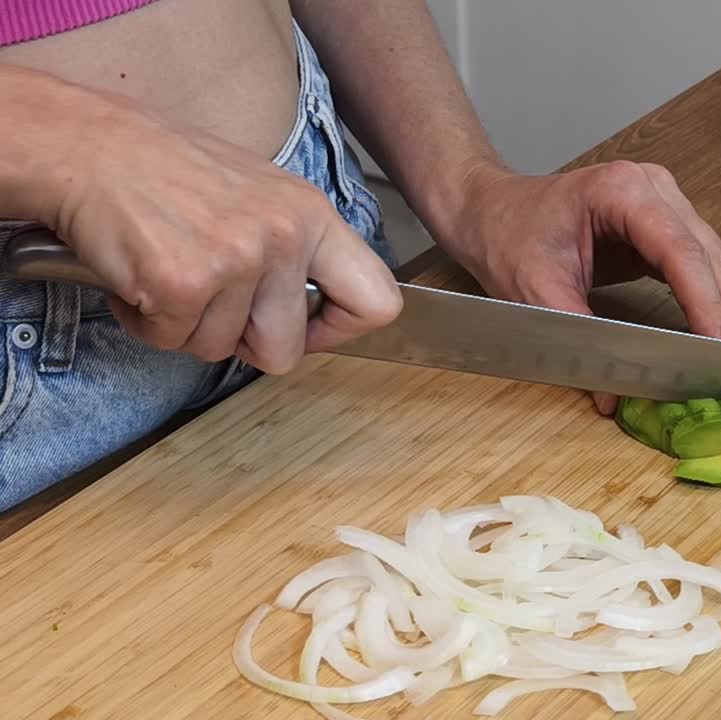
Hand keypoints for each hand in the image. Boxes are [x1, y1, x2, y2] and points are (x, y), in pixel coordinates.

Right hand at [41, 90, 401, 373]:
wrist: (86, 146)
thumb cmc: (167, 170)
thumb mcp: (260, 195)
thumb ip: (297, 254)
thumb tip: (320, 318)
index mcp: (312, 216)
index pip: (378, 301)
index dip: (341, 331)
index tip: (307, 328)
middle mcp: (284, 237)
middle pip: (288, 351)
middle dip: (244, 343)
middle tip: (212, 303)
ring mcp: (235, 259)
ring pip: (221, 350)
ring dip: (186, 326)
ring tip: (169, 271)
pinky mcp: (182, 282)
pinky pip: (171, 341)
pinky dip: (146, 322)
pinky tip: (140, 275)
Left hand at [439, 160, 720, 414]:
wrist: (491, 210)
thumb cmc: (507, 237)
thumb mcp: (533, 290)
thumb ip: (578, 340)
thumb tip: (616, 401)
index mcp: (624, 191)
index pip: (681, 252)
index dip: (707, 305)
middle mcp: (656, 190)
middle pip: (711, 257)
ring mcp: (667, 205)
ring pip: (718, 263)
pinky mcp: (667, 227)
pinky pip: (704, 268)